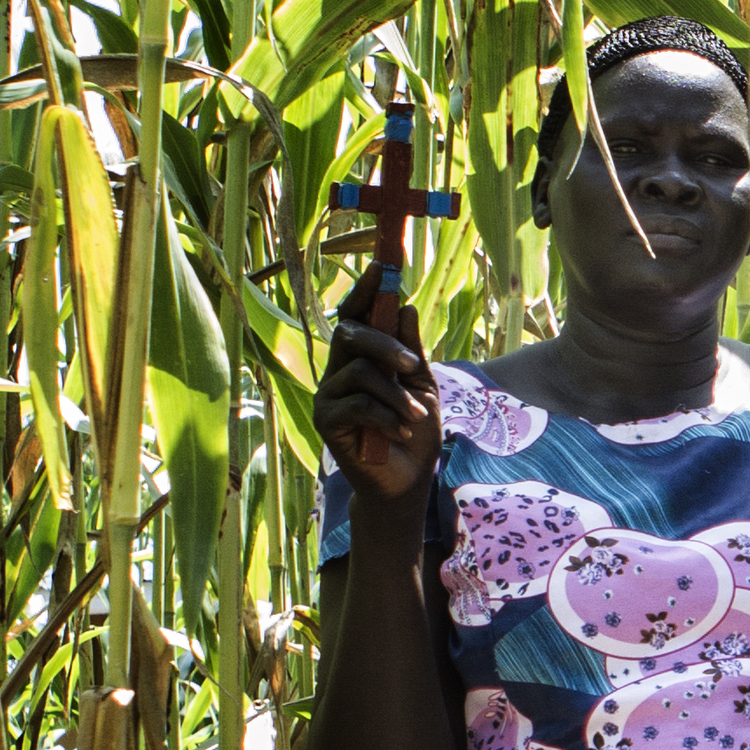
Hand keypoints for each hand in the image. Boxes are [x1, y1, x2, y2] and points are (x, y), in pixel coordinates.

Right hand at [314, 265, 442, 523]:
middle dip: (384, 344)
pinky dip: (387, 416)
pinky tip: (402, 430)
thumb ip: (413, 351)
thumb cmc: (415, 431)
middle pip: (348, 333)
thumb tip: (405, 307)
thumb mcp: (423, 386)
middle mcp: (338, 371)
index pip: (355, 316)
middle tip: (412, 366)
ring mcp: (328, 395)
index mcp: (360, 358)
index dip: (366, 292)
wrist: (406, 481)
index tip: (383, 268)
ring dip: (396, 394)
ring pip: (358, 371)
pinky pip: (357, 405)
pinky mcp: (326, 421)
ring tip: (416, 416)